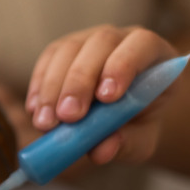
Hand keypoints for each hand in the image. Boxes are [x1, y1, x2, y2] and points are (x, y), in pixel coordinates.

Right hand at [25, 25, 177, 165]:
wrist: (118, 117)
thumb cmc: (135, 124)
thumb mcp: (140, 141)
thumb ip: (127, 144)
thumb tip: (101, 150)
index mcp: (154, 53)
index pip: (143, 44)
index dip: (124, 65)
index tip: (106, 98)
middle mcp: (121, 39)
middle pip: (100, 44)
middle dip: (80, 81)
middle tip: (68, 116)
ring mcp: (88, 40)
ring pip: (69, 49)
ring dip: (54, 87)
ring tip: (45, 123)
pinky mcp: (62, 49)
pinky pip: (47, 59)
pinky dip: (39, 85)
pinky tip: (35, 110)